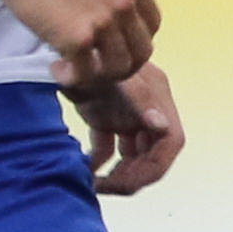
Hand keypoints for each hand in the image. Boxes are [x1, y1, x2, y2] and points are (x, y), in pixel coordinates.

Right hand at [0, 0, 167, 87]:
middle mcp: (124, 3)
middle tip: (97, 64)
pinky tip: (58, 70)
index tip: (113, 42)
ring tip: (78, 71)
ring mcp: (102, 22)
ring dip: (100, 76)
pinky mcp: (76, 39)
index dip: (135, 38)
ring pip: (118, 69)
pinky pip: (86, 74)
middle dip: (122, 64)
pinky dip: (73, 78)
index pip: (152, 25)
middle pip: (141, 52)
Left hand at [67, 63, 184, 195]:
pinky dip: (99, 162)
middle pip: (152, 154)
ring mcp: (127, 114)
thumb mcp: (114, 76)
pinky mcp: (106, 117)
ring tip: (93, 182)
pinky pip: (109, 149)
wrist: (62, 45)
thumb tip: (161, 126)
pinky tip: (83, 170)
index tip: (128, 181)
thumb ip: (139, 99)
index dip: (155, 165)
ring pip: (132, 156)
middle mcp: (146, 108)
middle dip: (132, 176)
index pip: (170, 141)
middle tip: (104, 187)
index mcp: (157, 98)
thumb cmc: (89, 56)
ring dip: (118, 174)